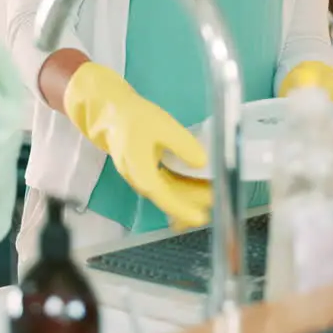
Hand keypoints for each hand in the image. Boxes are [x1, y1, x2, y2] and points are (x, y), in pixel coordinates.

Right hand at [64, 62, 212, 228]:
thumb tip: (202, 163)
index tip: (201, 217)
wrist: (113, 114)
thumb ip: (183, 144)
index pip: (163, 195)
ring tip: (214, 191)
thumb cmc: (136, 118)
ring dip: (190, 195)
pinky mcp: (147, 175)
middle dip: (194, 200)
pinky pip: (167, 188)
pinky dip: (183, 190)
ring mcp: (143, 179)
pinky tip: (198, 189)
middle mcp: (140, 181)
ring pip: (169, 194)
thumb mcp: (163, 125)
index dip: (183, 208)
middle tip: (219, 196)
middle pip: (170, 198)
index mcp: (140, 170)